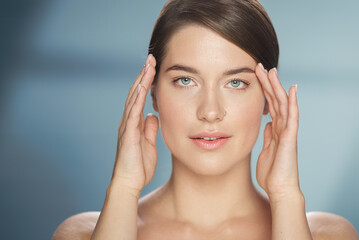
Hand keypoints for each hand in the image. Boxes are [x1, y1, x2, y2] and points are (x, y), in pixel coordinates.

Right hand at [111, 54, 158, 194]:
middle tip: (151, 58)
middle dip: (143, 75)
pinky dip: (137, 99)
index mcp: (134, 122)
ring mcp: (127, 126)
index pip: (140, 97)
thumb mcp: (148, 143)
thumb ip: (149, 128)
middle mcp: (128, 121)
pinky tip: (142, 87)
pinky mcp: (128, 134)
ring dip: (141, 81)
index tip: (153, 67)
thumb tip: (153, 115)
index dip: (146, 82)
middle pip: (135, 93)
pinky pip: (132, 113)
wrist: (129, 182)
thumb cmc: (138, 166)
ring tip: (148, 65)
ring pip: (133, 98)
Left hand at [255, 64, 300, 200]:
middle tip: (261, 66)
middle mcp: (283, 128)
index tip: (256, 76)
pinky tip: (292, 89)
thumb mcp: (266, 150)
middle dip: (268, 83)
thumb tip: (267, 123)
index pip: (270, 105)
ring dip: (277, 87)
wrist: (280, 189)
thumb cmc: (272, 173)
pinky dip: (292, 103)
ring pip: (283, 104)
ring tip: (272, 71)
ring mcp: (288, 132)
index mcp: (275, 130)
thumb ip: (268, 136)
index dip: (264, 90)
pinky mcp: (290, 138)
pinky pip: (292, 117)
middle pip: (276, 100)